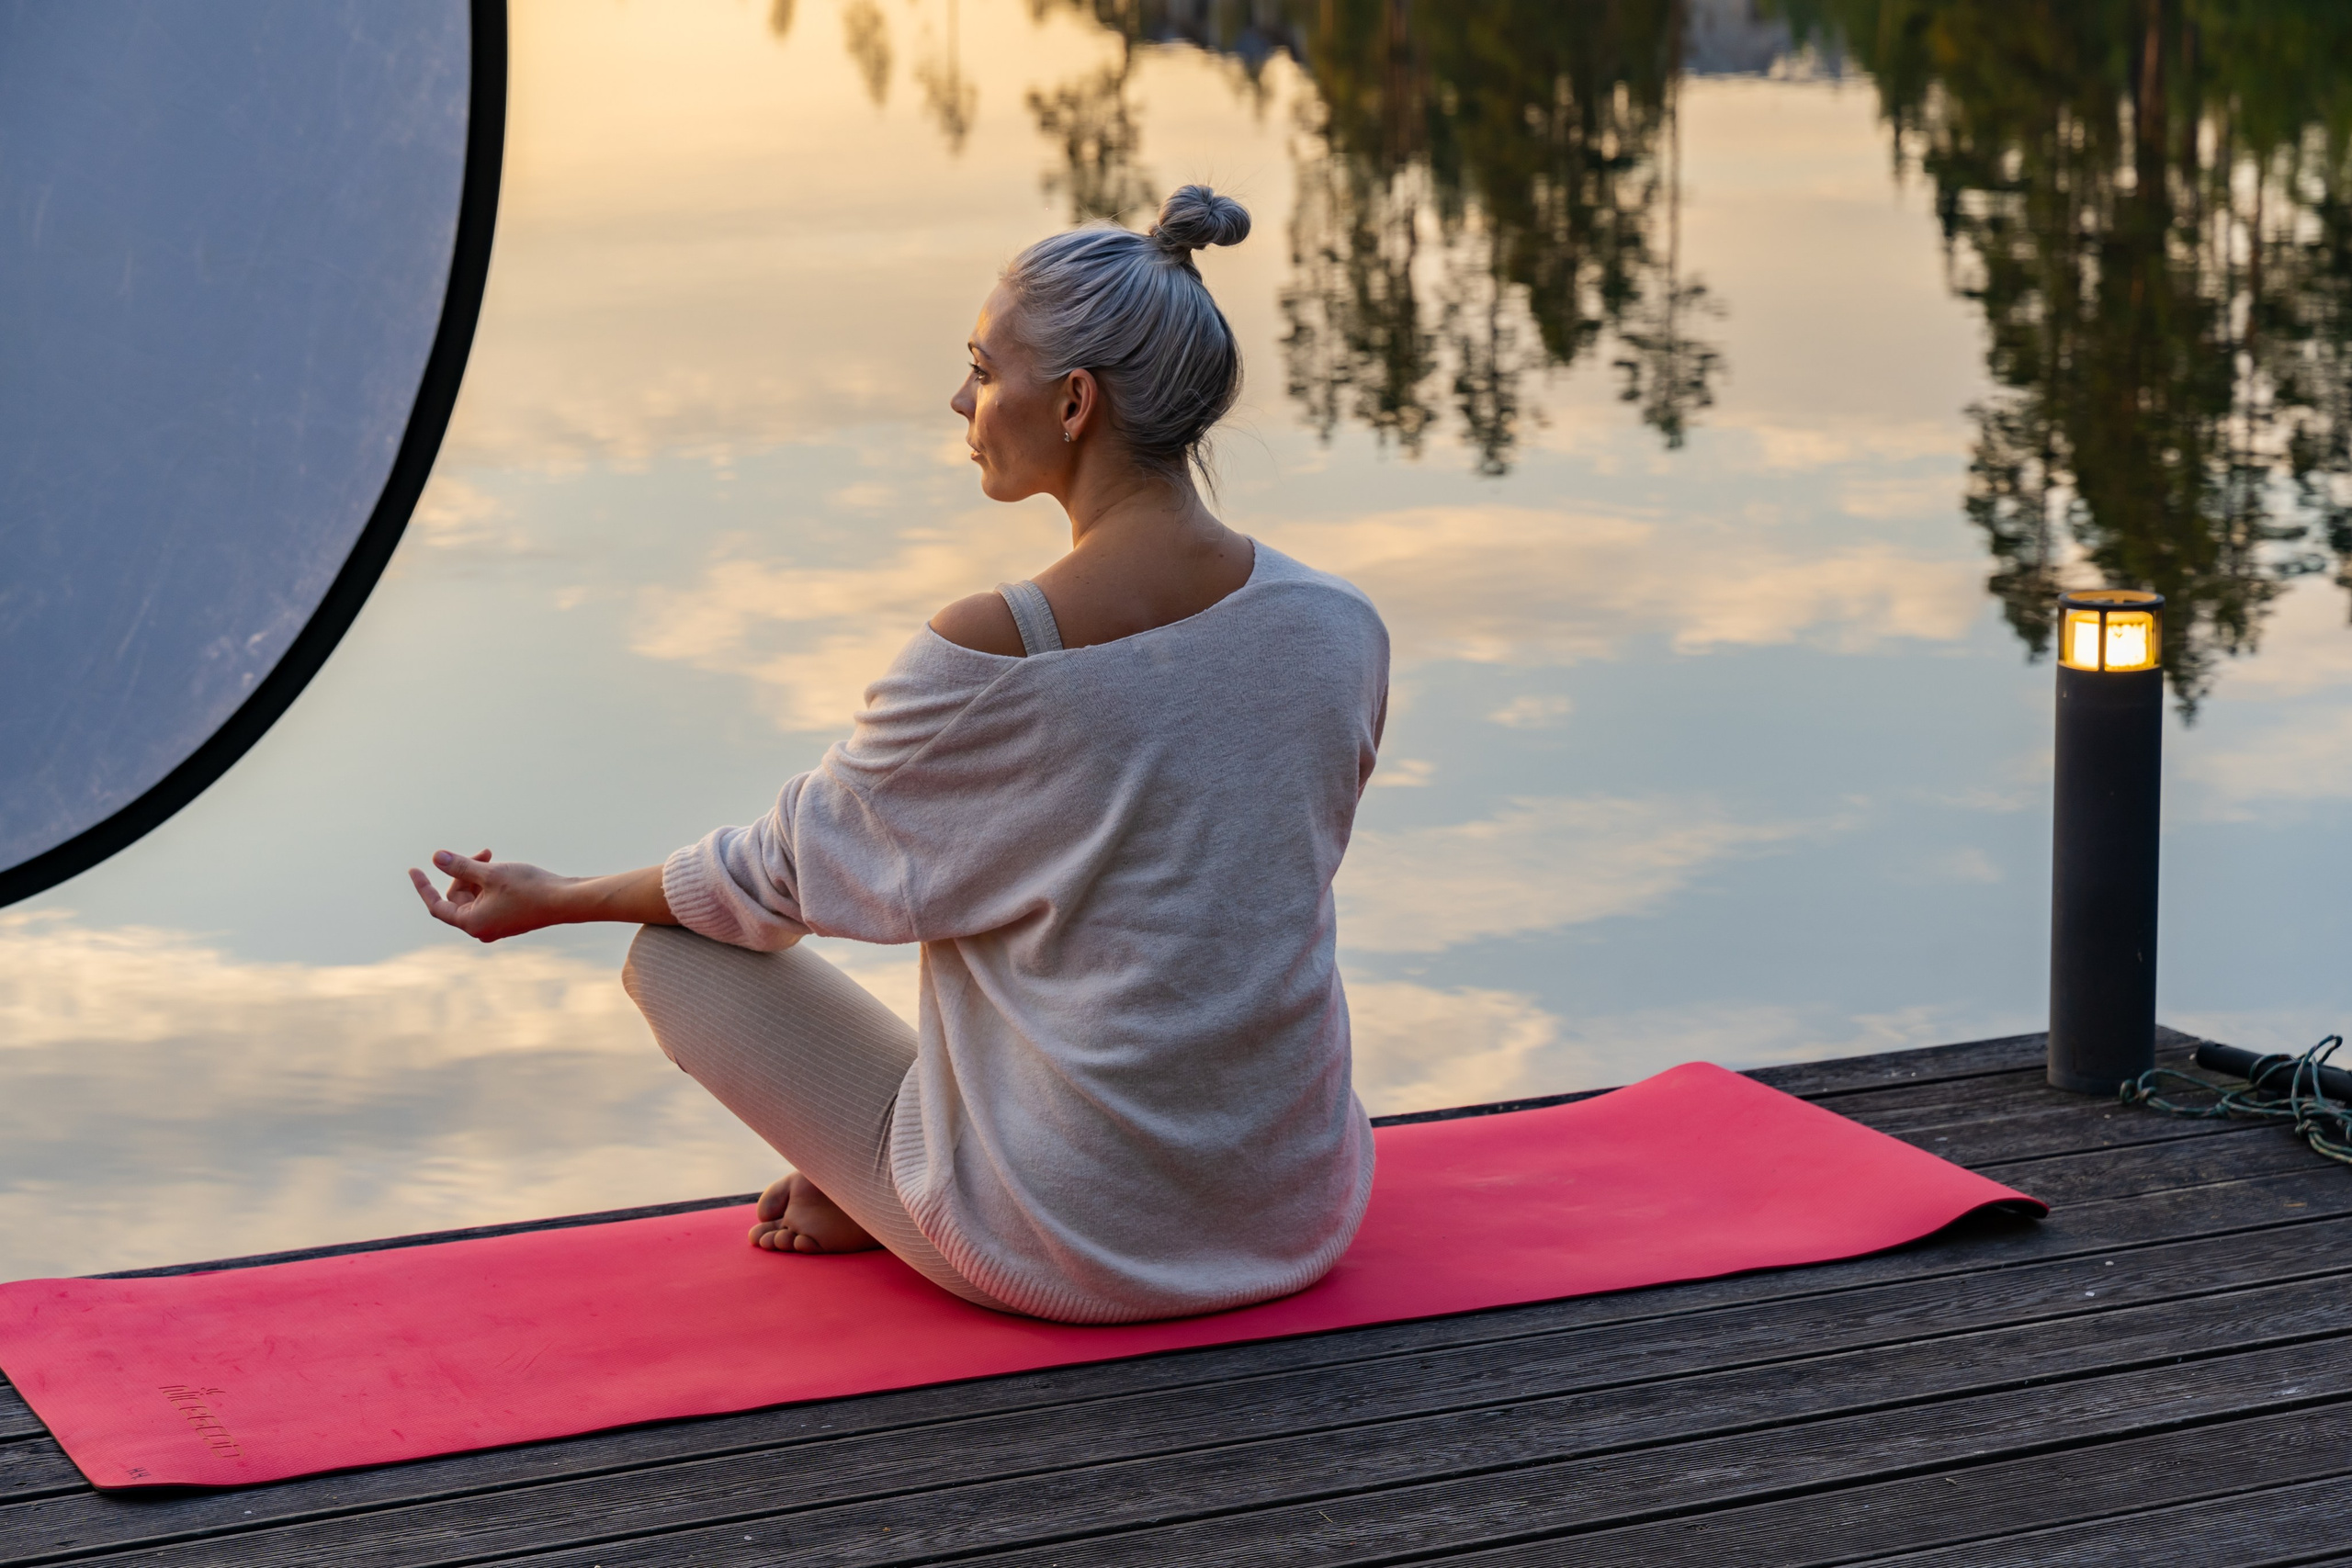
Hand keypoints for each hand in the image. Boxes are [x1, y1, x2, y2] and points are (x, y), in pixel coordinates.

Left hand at [408, 849, 578, 942]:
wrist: (567, 901)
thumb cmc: (529, 888)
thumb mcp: (491, 873)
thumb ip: (460, 866)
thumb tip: (436, 858)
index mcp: (472, 923)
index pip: (436, 905)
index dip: (423, 886)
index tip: (414, 870)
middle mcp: (481, 929)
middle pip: (458, 898)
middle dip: (464, 873)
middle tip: (483, 854)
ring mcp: (496, 926)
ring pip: (475, 897)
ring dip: (479, 876)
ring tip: (494, 859)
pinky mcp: (509, 920)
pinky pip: (489, 900)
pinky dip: (490, 884)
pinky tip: (503, 870)